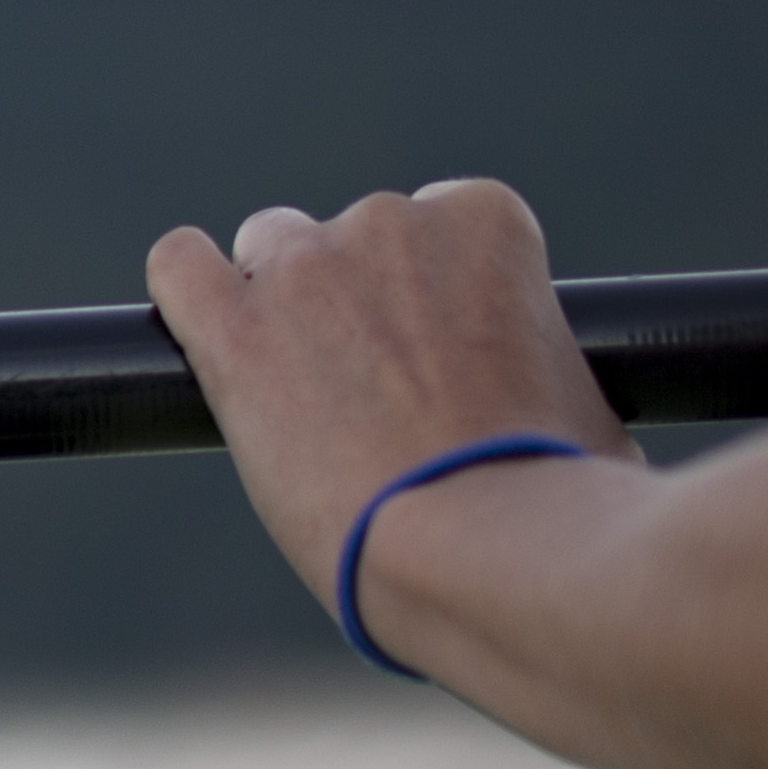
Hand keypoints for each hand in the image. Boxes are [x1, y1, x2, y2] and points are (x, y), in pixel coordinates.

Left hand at [143, 180, 635, 615]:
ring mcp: (306, 269)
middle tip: (373, 396)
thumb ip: (547, 370)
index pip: (443, 222)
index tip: (441, 358)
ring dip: (279, 303)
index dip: (437, 297)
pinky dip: (185, 289)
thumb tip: (548, 412)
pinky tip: (199, 330)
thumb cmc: (553, 495)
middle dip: (357, 304)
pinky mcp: (233, 331)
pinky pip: (180, 267)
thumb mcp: (587, 404)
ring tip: (302, 393)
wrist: (480, 547)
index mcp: (488, 222)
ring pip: (267, 249)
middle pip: (352, 237)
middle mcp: (393, 221)